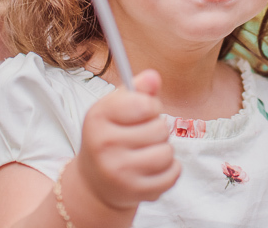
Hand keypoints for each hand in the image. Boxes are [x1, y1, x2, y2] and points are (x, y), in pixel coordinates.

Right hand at [76, 69, 180, 210]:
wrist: (95, 181)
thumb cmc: (110, 135)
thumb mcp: (115, 107)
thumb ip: (137, 89)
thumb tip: (153, 76)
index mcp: (98, 117)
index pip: (144, 104)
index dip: (151, 105)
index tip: (143, 111)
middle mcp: (105, 145)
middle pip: (160, 128)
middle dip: (158, 129)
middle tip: (143, 136)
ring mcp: (119, 172)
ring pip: (167, 152)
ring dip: (164, 150)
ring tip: (148, 152)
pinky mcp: (134, 192)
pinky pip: (172, 174)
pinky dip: (170, 170)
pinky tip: (152, 168)